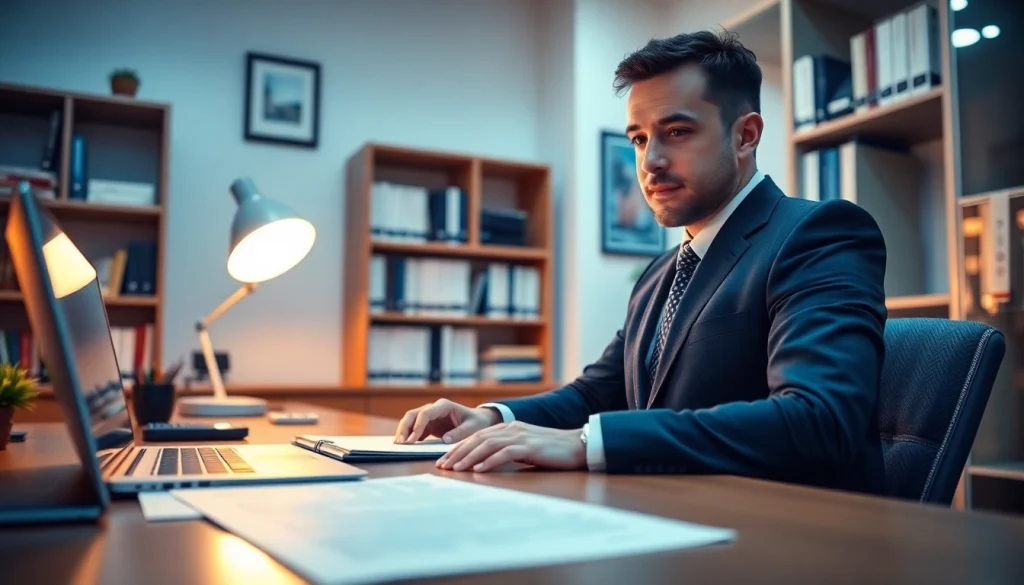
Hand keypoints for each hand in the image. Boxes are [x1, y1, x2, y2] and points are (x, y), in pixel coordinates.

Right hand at [394, 398, 501, 443]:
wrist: (479, 420)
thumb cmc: (477, 422)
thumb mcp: (473, 428)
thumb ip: (460, 433)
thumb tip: (445, 439)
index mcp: (444, 406)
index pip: (425, 413)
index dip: (417, 426)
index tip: (412, 440)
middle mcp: (434, 408)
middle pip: (413, 415)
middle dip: (405, 428)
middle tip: (400, 443)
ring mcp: (430, 416)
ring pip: (411, 421)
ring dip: (404, 432)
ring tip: (399, 445)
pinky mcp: (429, 425)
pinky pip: (415, 429)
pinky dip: (409, 436)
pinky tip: (406, 446)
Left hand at [436, 421, 586, 472]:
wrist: (577, 446)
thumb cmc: (551, 450)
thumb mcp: (525, 448)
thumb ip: (506, 450)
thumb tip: (484, 463)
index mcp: (508, 427)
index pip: (477, 436)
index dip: (458, 448)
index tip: (445, 461)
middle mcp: (511, 429)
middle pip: (477, 438)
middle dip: (457, 452)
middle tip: (442, 466)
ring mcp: (520, 436)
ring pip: (487, 445)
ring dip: (469, 457)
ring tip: (456, 469)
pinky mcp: (530, 446)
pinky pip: (505, 453)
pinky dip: (489, 461)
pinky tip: (479, 470)